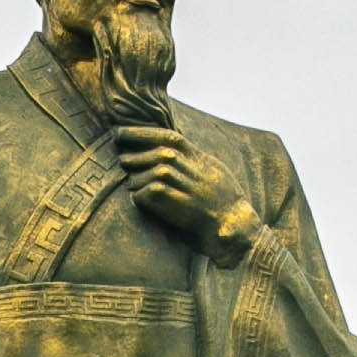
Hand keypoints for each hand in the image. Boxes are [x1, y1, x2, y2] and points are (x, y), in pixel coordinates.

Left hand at [112, 122, 259, 262]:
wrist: (235, 225)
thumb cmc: (222, 201)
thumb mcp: (211, 171)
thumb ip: (191, 158)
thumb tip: (167, 148)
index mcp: (202, 159)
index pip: (170, 137)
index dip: (143, 133)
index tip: (122, 132)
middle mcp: (197, 171)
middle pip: (161, 153)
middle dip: (137, 153)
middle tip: (122, 157)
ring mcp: (193, 189)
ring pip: (158, 171)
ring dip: (139, 176)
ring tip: (131, 181)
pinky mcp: (186, 207)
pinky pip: (157, 193)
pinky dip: (143, 194)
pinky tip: (138, 198)